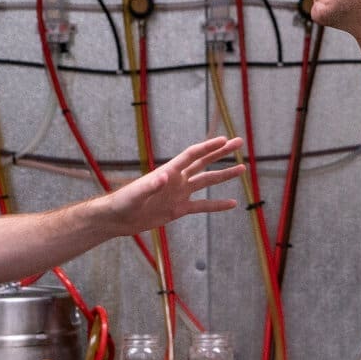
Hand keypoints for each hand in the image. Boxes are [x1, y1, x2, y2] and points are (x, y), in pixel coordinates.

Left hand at [105, 136, 244, 234]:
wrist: (118, 219)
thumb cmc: (123, 202)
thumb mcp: (136, 194)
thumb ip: (151, 185)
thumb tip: (165, 177)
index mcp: (168, 171)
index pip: (192, 155)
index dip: (208, 147)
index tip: (224, 140)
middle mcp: (177, 180)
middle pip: (203, 163)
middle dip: (221, 153)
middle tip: (239, 143)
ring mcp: (179, 194)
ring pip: (206, 182)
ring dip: (224, 175)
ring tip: (242, 169)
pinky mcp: (178, 209)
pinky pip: (202, 206)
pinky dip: (216, 205)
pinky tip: (231, 203)